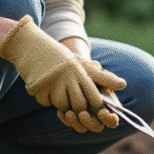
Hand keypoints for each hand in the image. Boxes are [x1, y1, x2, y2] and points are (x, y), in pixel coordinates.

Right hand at [0, 17, 124, 114]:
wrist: (30, 45)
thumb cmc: (59, 58)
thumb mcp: (81, 63)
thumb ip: (101, 76)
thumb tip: (123, 85)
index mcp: (81, 69)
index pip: (94, 96)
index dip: (95, 107)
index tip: (92, 108)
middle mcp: (69, 75)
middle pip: (79, 104)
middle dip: (77, 108)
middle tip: (70, 100)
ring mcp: (53, 80)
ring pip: (62, 105)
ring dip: (59, 102)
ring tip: (55, 89)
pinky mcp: (39, 85)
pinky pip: (45, 102)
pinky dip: (44, 98)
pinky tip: (42, 86)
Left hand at [58, 67, 125, 132]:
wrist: (65, 70)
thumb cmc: (84, 71)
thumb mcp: (94, 73)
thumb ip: (107, 79)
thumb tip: (123, 84)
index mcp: (107, 106)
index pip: (113, 120)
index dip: (109, 119)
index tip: (102, 112)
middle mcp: (97, 114)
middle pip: (98, 127)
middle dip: (90, 122)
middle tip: (82, 113)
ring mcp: (85, 117)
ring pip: (83, 128)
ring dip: (76, 123)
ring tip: (68, 112)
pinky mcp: (73, 118)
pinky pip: (71, 125)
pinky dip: (66, 120)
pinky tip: (60, 112)